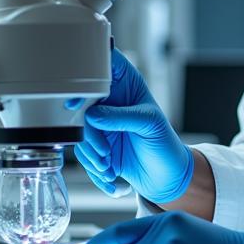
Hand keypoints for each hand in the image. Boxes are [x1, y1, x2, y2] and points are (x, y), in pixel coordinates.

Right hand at [70, 48, 192, 203]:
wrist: (166, 176)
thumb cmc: (165, 143)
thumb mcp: (150, 124)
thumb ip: (122, 116)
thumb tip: (92, 114)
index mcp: (126, 84)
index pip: (103, 67)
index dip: (87, 79)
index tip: (78, 101)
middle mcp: (110, 101)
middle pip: (82, 105)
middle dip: (88, 132)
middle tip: (103, 150)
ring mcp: (100, 122)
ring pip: (79, 131)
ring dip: (91, 154)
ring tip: (109, 166)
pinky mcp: (95, 143)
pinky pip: (82, 153)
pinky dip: (92, 168)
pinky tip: (110, 176)